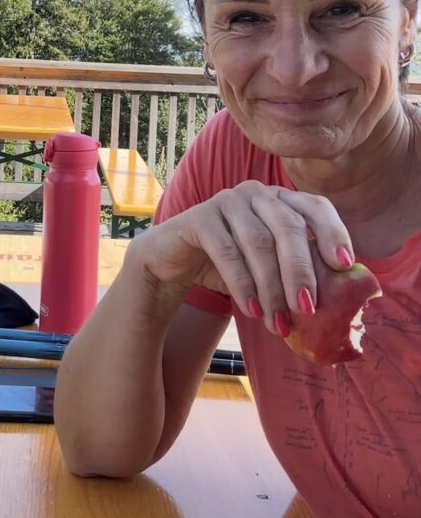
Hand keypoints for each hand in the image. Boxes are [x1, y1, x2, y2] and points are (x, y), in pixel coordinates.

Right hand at [138, 181, 351, 335]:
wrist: (173, 264)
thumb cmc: (229, 266)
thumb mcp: (267, 267)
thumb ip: (295, 271)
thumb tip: (340, 303)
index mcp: (280, 199)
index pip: (315, 206)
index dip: (333, 232)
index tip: (344, 264)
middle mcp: (256, 193)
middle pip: (288, 226)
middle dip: (300, 270)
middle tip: (308, 309)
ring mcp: (226, 201)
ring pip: (258, 242)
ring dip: (271, 288)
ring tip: (278, 324)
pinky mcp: (200, 217)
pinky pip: (226, 251)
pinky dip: (242, 284)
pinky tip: (251, 310)